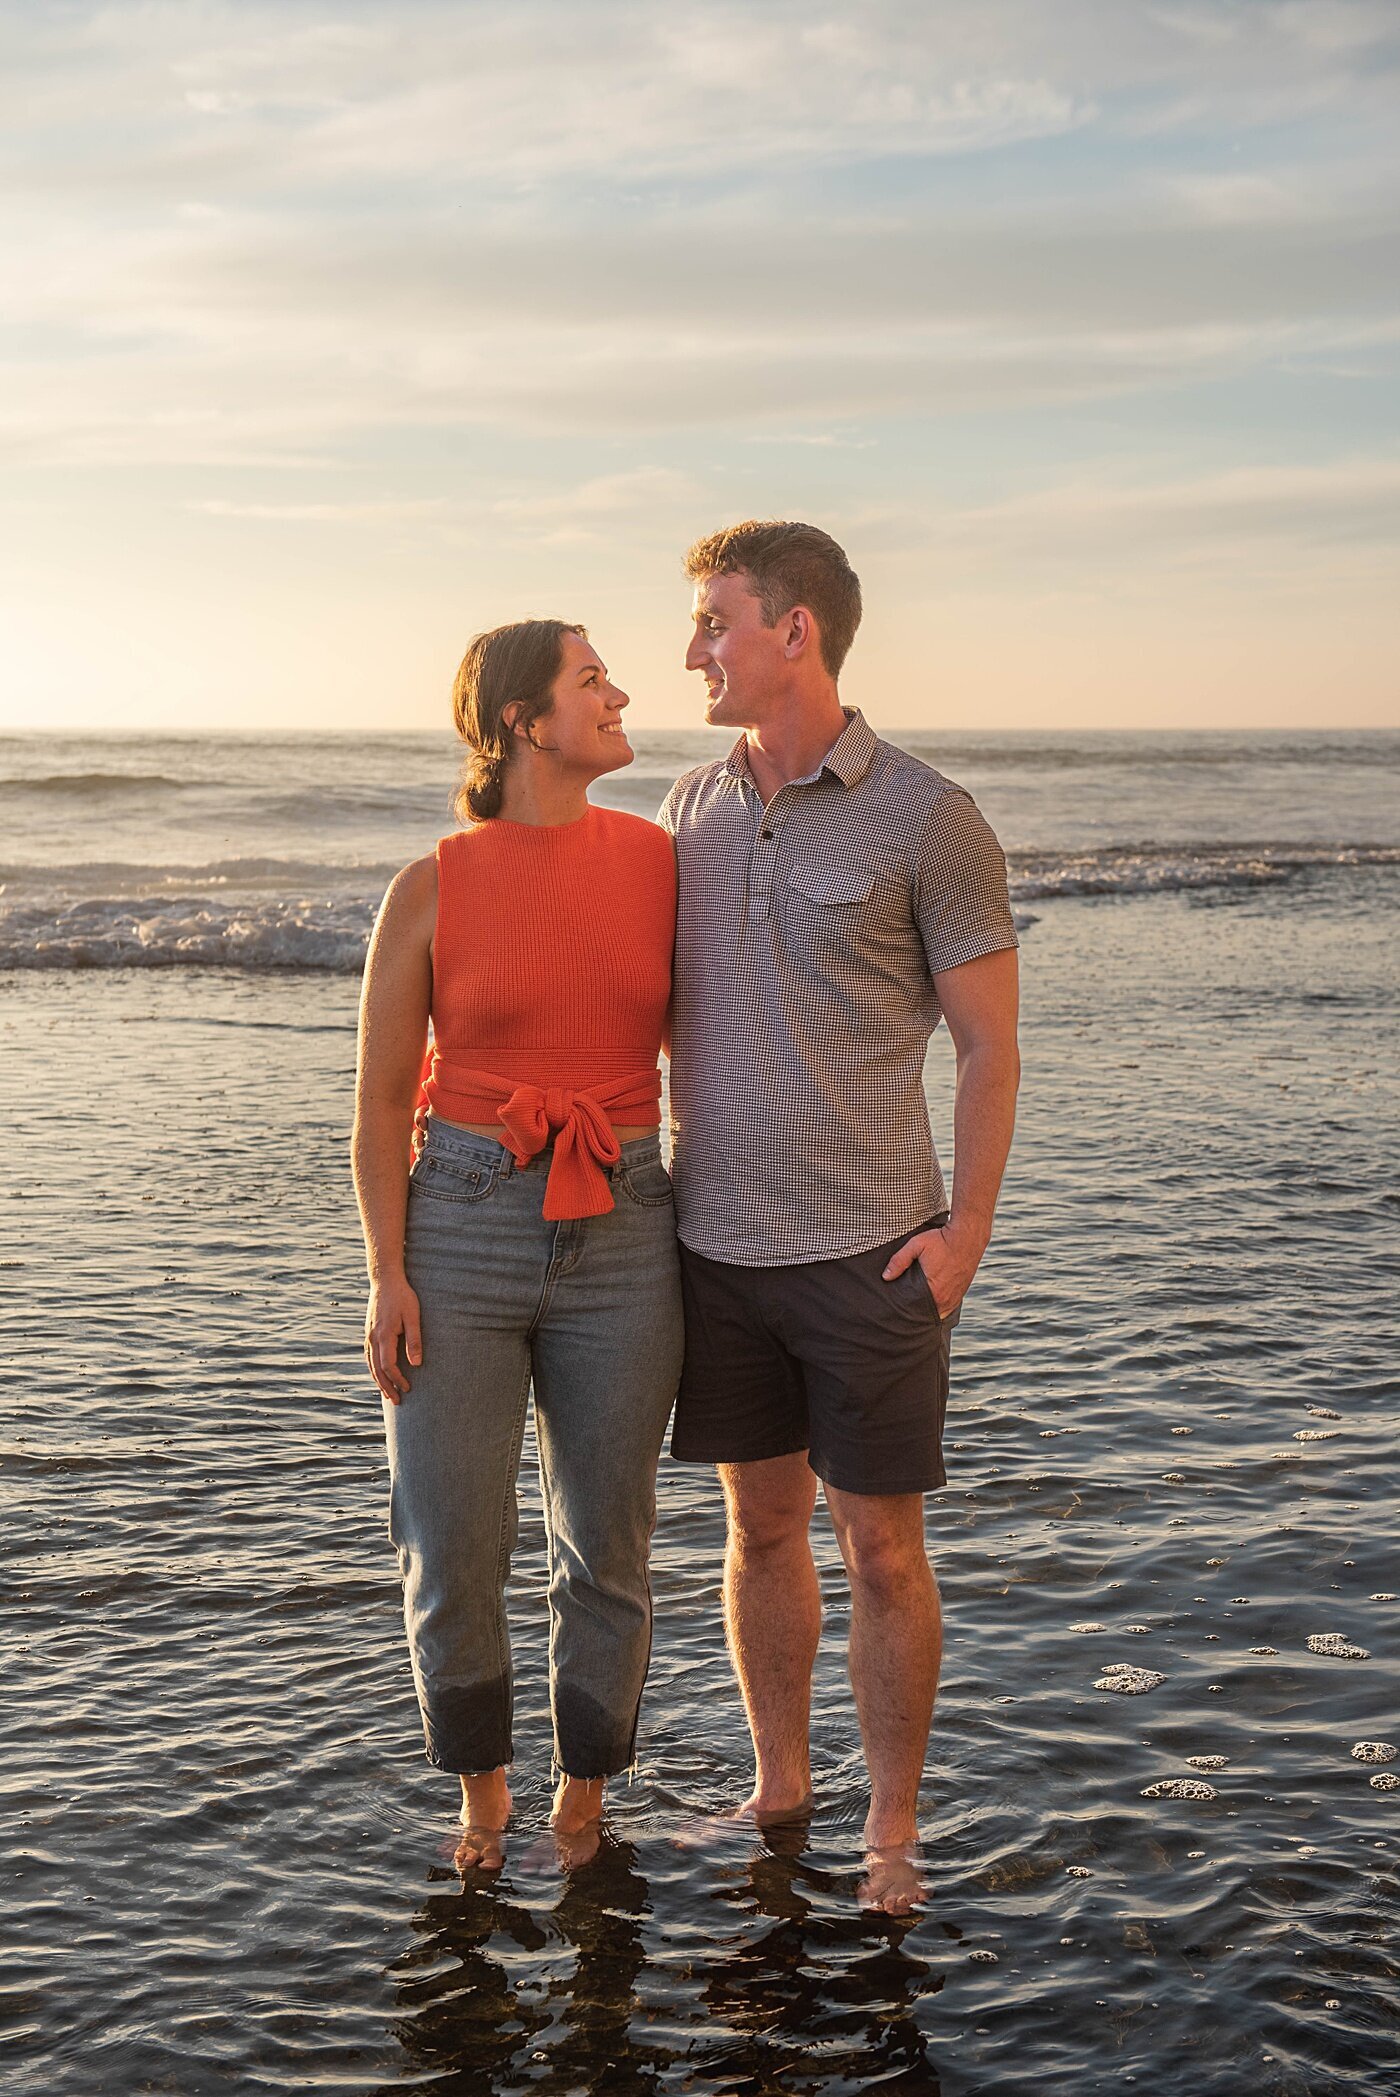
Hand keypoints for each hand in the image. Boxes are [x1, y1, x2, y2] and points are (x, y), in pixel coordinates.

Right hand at [366, 1274, 422, 1403]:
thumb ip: (414, 1340)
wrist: (385, 1280)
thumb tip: (417, 1364)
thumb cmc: (403, 1297)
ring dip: (378, 1381)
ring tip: (387, 1394)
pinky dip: (373, 1369)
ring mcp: (368, 1335)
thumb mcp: (413, 1316)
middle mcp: (372, 1338)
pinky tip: (379, 1374)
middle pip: (376, 1369)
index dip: (397, 1380)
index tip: (408, 1388)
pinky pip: (368, 1356)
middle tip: (397, 1401)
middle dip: (386, 1387)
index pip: (388, 1366)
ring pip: (370, 1364)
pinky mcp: (369, 1332)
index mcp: (384, 1335)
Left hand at [881, 1219, 984, 1318]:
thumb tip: (886, 1276)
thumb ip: (899, 1261)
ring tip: (916, 1306)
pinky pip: (949, 1307)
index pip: (917, 1312)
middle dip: (917, 1313)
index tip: (898, 1310)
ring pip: (940, 1313)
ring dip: (929, 1310)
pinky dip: (940, 1306)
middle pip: (928, 1315)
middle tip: (904, 1310)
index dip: (907, 1312)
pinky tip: (931, 1302)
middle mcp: (947, 1299)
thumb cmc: (942, 1239)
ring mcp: (956, 1297)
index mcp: (935, 1291)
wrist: (968, 1235)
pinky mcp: (962, 1292)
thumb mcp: (916, 1245)